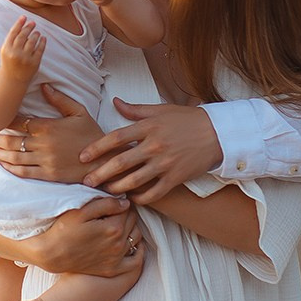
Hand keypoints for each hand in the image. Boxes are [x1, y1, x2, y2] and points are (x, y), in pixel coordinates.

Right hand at [0, 16, 44, 79]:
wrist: (13, 80)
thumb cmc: (9, 62)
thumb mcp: (6, 51)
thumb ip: (12, 40)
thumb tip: (23, 25)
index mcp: (6, 49)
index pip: (13, 33)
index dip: (19, 23)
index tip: (24, 17)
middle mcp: (15, 53)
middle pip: (23, 35)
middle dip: (28, 27)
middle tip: (33, 23)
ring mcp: (25, 58)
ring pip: (32, 41)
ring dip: (36, 34)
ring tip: (37, 32)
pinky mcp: (34, 63)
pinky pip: (40, 49)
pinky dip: (42, 42)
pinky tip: (43, 38)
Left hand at [0, 85, 99, 181]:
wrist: (104, 160)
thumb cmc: (92, 134)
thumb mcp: (79, 111)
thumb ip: (60, 99)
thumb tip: (44, 86)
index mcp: (48, 127)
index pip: (20, 122)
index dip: (5, 120)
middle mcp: (43, 144)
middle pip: (12, 141)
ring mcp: (44, 161)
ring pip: (14, 157)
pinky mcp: (47, 175)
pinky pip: (23, 172)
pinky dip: (9, 167)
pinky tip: (1, 163)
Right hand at [28, 195, 143, 278]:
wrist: (52, 254)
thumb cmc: (64, 229)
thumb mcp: (81, 210)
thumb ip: (106, 203)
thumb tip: (126, 203)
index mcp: (113, 228)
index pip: (127, 208)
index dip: (120, 203)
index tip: (110, 203)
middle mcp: (119, 244)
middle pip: (133, 222)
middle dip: (125, 215)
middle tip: (111, 213)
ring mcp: (117, 259)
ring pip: (136, 237)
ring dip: (131, 229)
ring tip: (117, 225)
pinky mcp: (112, 270)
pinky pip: (135, 261)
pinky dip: (137, 251)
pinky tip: (130, 243)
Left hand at [80, 99, 221, 203]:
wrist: (217, 134)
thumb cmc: (187, 119)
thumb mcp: (161, 110)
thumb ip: (136, 110)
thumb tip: (115, 102)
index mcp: (148, 127)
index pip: (115, 137)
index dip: (97, 148)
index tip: (83, 156)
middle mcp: (154, 146)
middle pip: (120, 162)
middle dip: (100, 173)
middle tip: (86, 181)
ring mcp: (165, 164)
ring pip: (134, 180)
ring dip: (116, 187)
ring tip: (105, 191)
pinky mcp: (175, 178)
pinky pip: (153, 193)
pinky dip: (140, 197)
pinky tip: (131, 198)